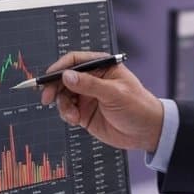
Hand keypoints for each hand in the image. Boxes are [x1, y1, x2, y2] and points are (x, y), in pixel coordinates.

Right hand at [39, 51, 164, 151]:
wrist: (147, 132)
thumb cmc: (138, 107)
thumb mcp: (115, 94)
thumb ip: (89, 85)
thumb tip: (67, 76)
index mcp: (102, 66)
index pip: (75, 60)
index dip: (60, 67)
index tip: (49, 77)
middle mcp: (92, 79)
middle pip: (64, 78)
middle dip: (54, 87)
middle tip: (47, 98)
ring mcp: (87, 96)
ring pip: (63, 96)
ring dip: (62, 105)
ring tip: (72, 116)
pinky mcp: (84, 112)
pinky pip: (67, 110)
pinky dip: (66, 114)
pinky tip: (75, 120)